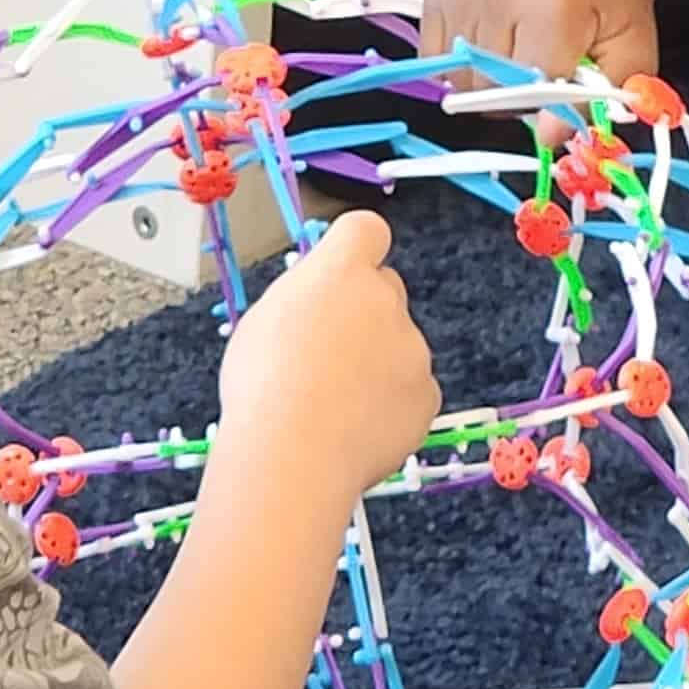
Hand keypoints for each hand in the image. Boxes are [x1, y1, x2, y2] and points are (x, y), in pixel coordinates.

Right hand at [215, 212, 438, 502]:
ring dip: (375, 365)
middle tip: (325, 355)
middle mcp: (386, 300)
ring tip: (331, 406)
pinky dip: (390, 406)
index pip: (366, 230)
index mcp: (341, 273)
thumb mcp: (263, 322)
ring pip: (398, 345)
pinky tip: (354, 429)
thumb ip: (305, 300)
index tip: (341, 271)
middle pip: (385, 289)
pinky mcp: (428, 394)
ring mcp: (414, 348)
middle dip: (363, 313)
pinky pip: (411, 391)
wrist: (292, 458)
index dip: (355, 249)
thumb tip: (322, 303)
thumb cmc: (261, 388)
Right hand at [419, 0, 663, 85]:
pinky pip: (436, 61)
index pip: (534, 86)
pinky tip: (494, 44)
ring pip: (460, 80)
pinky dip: (463, 66)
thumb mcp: (631, 49)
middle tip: (547, 69)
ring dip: (490, 83)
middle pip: (491, 88)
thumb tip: (550, 136)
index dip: (551, 104)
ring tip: (521, 53)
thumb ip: (600, 99)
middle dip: (519, 95)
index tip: (565, 95)